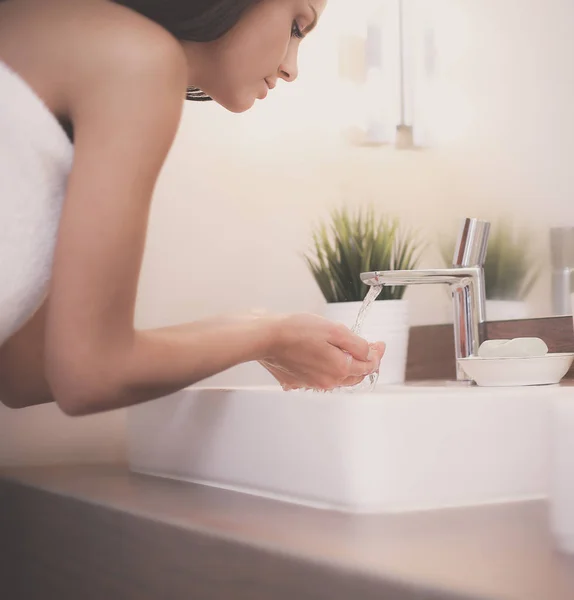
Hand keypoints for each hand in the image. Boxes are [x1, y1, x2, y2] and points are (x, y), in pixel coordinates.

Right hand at [260, 313, 384, 391]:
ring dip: (344, 364)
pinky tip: (321, 354)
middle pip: (354, 375)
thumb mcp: (334, 330)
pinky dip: (324, 367)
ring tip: (344, 348)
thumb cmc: (296, 331)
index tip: (379, 344)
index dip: (377, 353)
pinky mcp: (297, 380)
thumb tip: (370, 353)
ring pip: (337, 376)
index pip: (368, 366)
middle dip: (364, 361)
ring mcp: (311, 383)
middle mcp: (327, 382)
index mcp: (339, 370)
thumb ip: (356, 344)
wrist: (265, 337)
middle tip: (369, 347)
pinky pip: (318, 375)